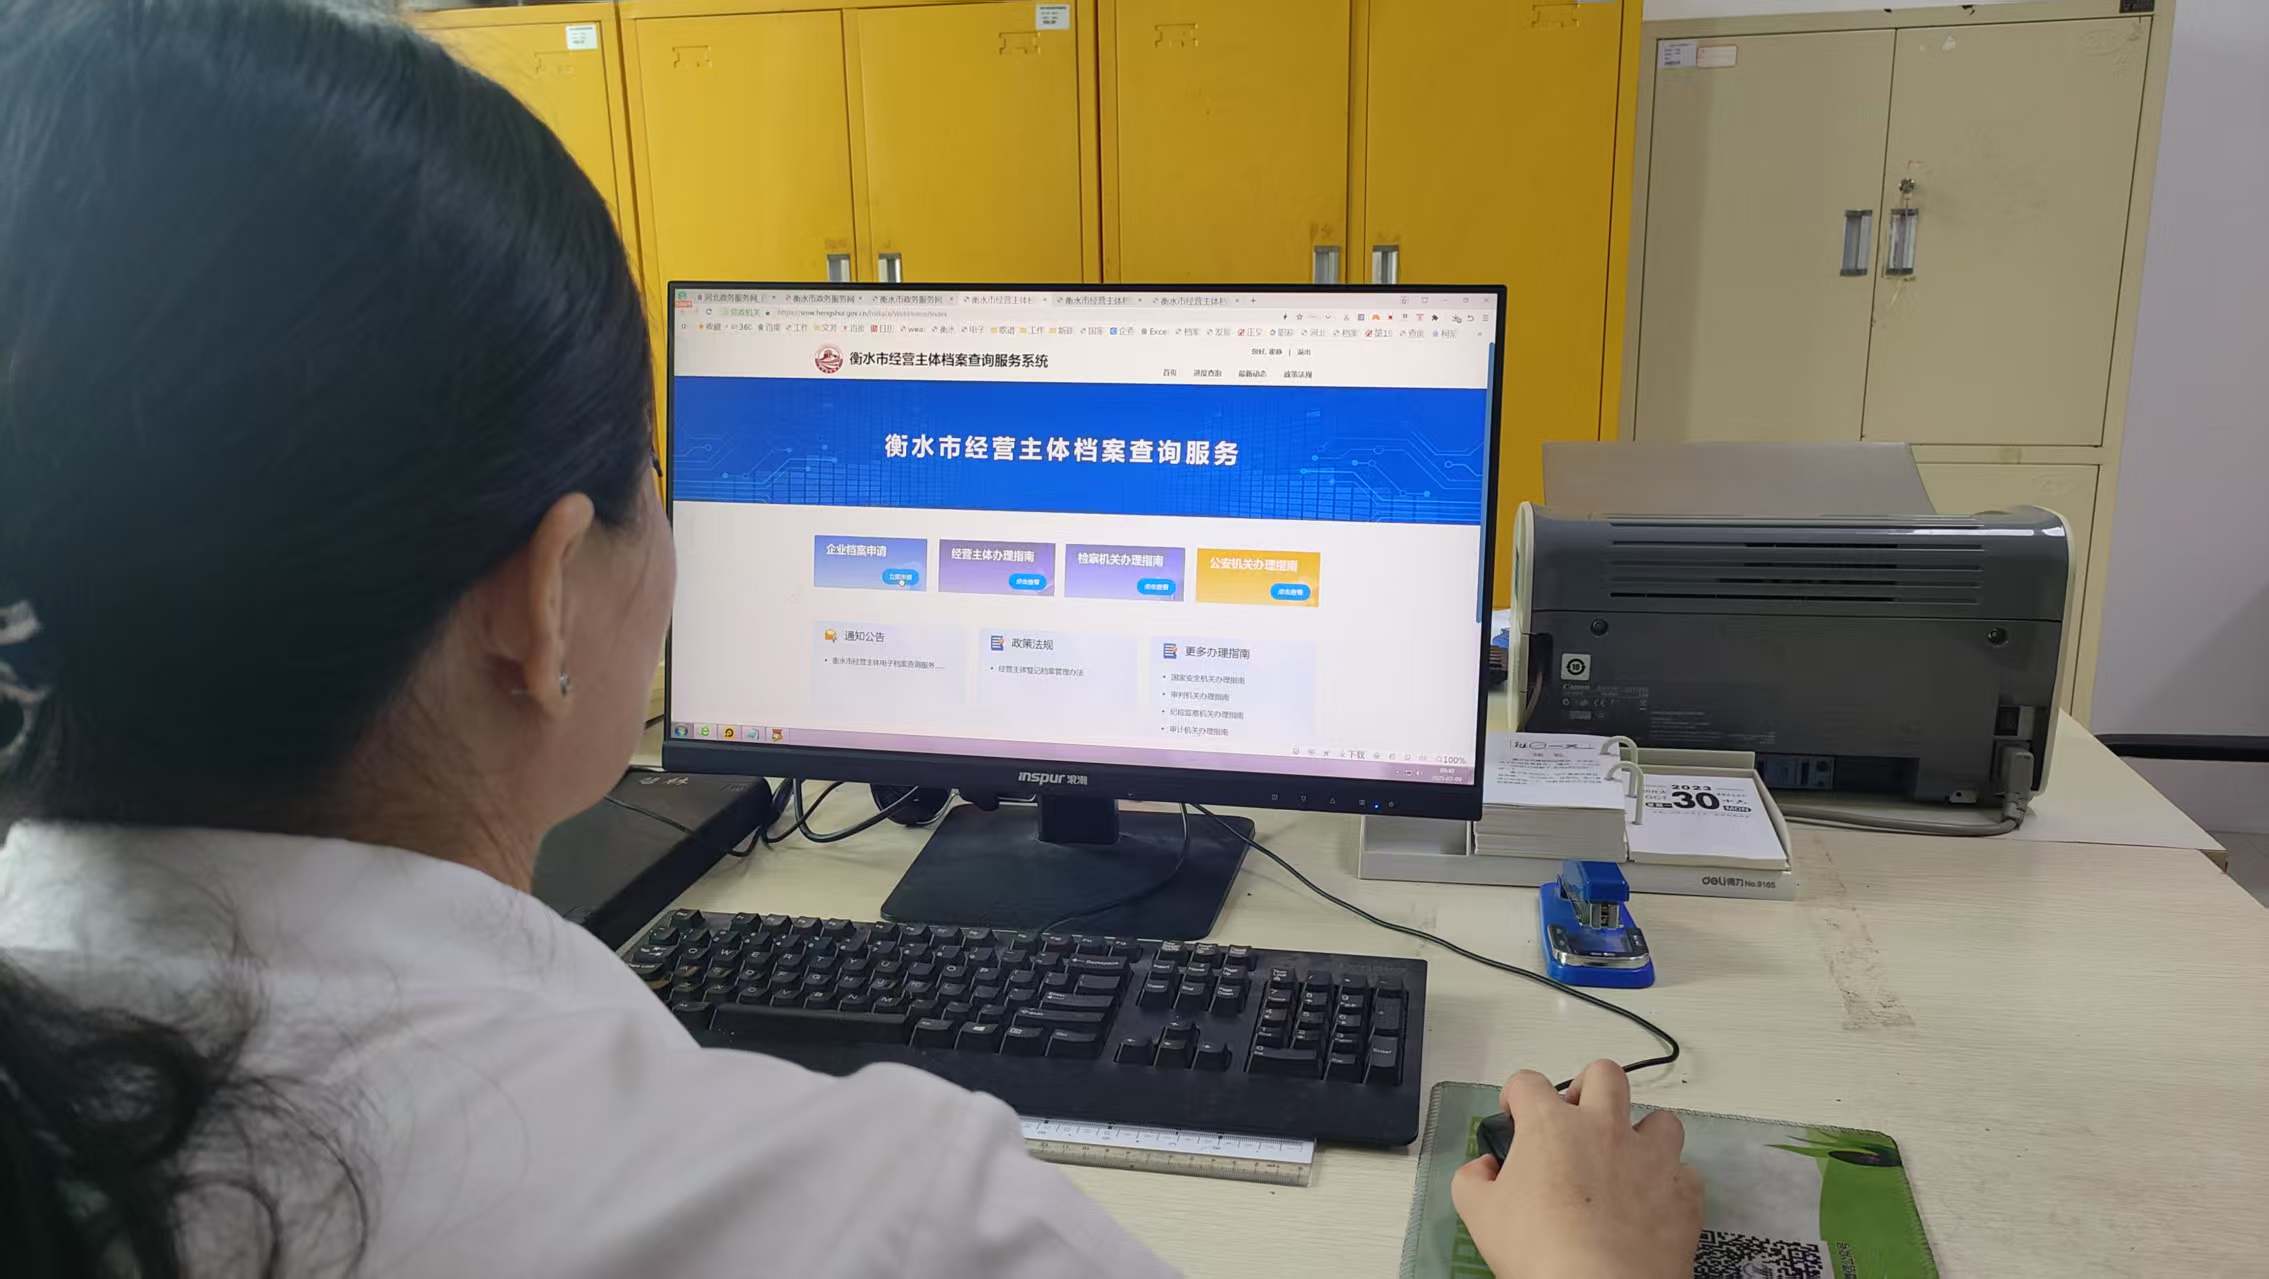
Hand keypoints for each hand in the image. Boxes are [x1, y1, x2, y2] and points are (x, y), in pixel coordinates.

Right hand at [1450, 1060, 1701, 1278]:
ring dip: (1643, 1133)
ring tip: (1628, 1161)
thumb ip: (1473, 1179)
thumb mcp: (1478, 1214)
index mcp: (1551, 1125)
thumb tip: (1485, 1168)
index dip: (1517, 1095)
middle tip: (1577, 1121)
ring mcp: (1652, 1157)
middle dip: (1589, 1088)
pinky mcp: (1684, 1192)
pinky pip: (1684, 1173)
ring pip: (1660, 1119)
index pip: (1528, 1082)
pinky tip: (1653, 1204)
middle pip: (1604, 1075)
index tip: (1517, 1115)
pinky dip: (1669, 1183)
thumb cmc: (1538, 1250)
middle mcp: (1605, 1127)